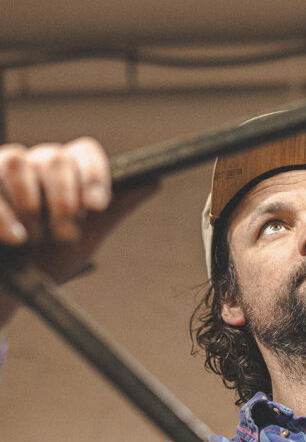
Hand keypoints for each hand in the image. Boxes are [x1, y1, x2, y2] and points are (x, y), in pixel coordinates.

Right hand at [0, 137, 155, 323]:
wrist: (9, 290)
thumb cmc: (47, 259)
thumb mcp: (86, 238)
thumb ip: (114, 209)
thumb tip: (153, 181)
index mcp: (67, 173)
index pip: (85, 151)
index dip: (94, 174)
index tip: (97, 206)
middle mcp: (34, 165)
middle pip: (56, 157)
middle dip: (64, 200)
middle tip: (64, 234)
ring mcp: (1, 174)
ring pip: (18, 161)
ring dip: (32, 202)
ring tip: (34, 236)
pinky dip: (4, 214)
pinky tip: (16, 238)